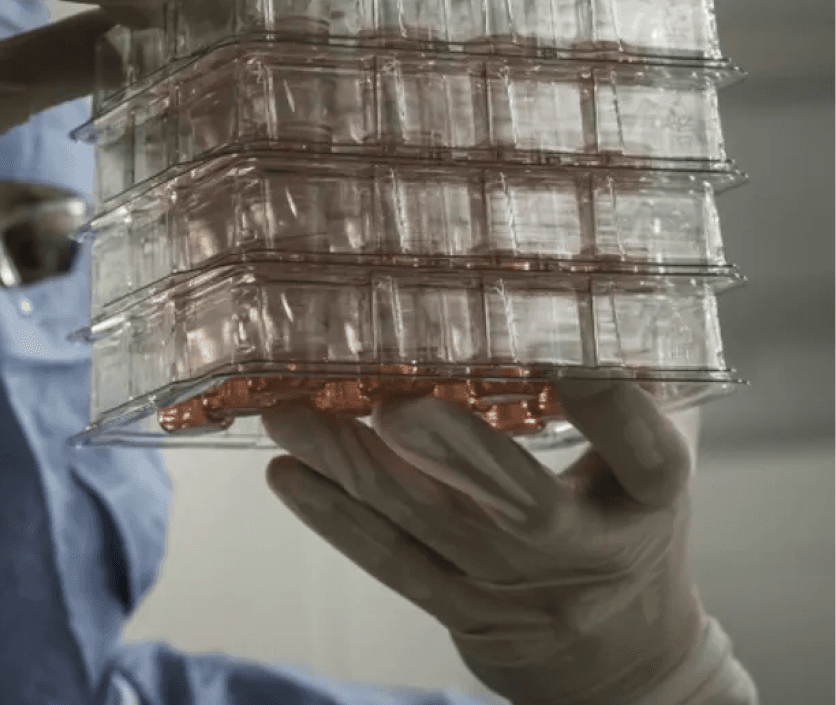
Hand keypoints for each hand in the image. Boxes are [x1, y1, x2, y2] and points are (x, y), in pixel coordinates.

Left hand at [261, 381, 725, 704]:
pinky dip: (334, 517)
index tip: (567, 354)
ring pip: (429, 527)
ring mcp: (516, 588)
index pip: (645, 455)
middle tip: (391, 399)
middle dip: (451, 448)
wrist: (614, 653)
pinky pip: (391, 563)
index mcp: (650, 502)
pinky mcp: (460, 610)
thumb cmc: (623, 521)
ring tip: (290, 415)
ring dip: (353, 466)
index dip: (610, 407)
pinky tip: (287, 473)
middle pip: (521, 505)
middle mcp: (585, 551)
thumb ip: (623, 393)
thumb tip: (587, 283)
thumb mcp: (646, 466)